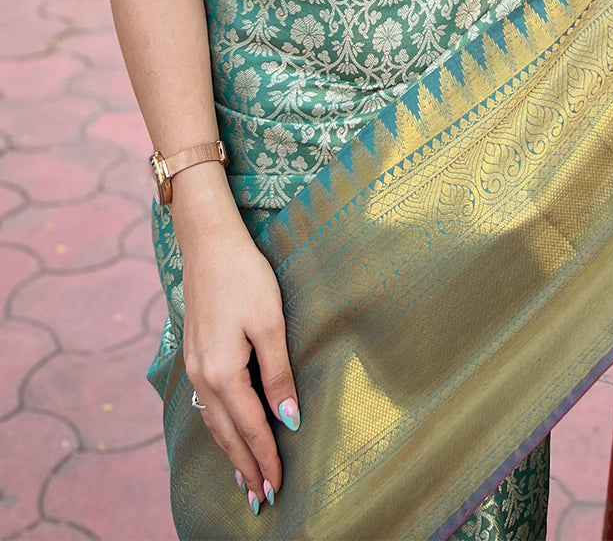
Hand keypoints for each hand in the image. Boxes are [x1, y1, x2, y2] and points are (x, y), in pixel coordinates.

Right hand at [180, 219, 299, 515]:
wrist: (209, 243)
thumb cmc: (246, 277)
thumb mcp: (270, 323)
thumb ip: (278, 373)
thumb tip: (289, 418)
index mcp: (223, 372)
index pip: (250, 427)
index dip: (265, 458)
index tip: (278, 487)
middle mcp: (202, 376)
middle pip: (227, 433)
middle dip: (245, 467)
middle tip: (261, 499)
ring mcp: (194, 365)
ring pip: (213, 421)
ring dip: (230, 451)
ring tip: (244, 478)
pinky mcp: (194, 353)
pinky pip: (206, 404)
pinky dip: (218, 427)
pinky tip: (225, 431)